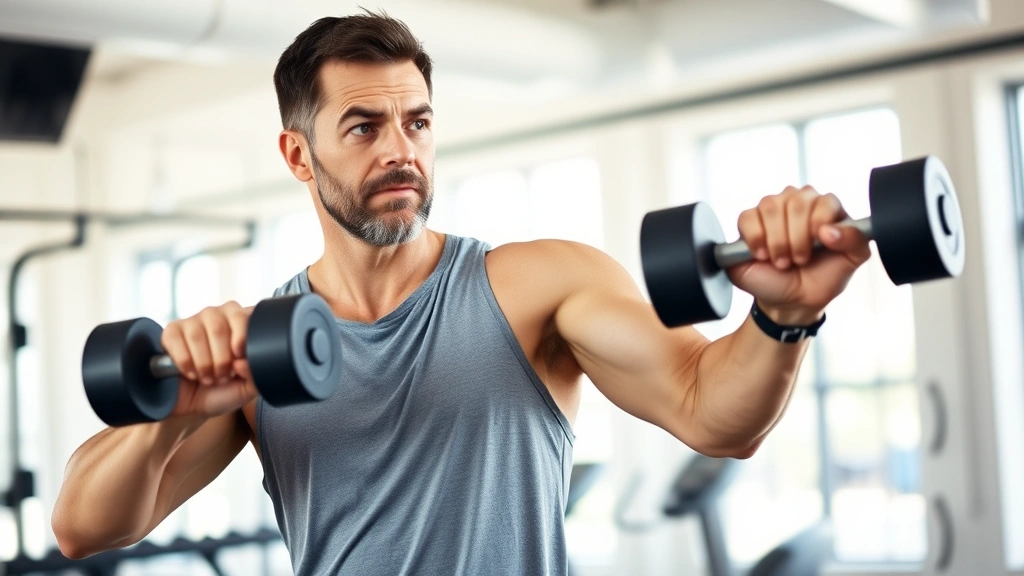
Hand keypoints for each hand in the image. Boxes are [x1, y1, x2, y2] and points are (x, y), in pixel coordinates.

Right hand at [160, 301, 256, 418]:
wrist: (194, 405)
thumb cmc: (224, 390)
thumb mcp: (246, 388)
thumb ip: (254, 375)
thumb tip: (243, 362)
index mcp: (241, 323)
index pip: (244, 314)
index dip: (241, 334)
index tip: (238, 356)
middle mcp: (217, 315)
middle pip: (218, 327)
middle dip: (221, 358)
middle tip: (223, 376)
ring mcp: (194, 321)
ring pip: (196, 335)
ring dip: (203, 364)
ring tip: (208, 378)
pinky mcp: (172, 331)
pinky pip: (176, 341)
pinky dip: (185, 362)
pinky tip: (191, 373)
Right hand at [727, 186, 871, 323]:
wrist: (794, 300)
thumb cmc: (822, 276)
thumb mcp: (852, 260)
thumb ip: (856, 240)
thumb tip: (830, 231)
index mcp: (825, 206)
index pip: (824, 201)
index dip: (820, 224)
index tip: (819, 245)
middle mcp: (797, 201)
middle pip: (796, 202)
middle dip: (798, 238)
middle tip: (799, 260)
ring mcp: (771, 210)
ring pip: (770, 207)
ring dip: (777, 241)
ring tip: (782, 261)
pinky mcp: (747, 222)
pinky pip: (747, 217)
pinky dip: (755, 239)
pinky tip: (762, 254)